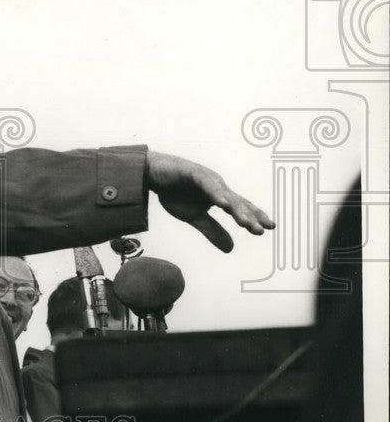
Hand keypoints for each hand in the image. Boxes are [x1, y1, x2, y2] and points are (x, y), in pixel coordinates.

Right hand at [146, 151, 274, 251]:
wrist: (151, 175)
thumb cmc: (174, 193)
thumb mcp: (193, 217)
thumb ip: (212, 230)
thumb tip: (231, 249)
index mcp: (219, 196)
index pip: (241, 207)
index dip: (255, 216)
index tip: (269, 228)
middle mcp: (218, 186)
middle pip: (237, 202)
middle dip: (249, 217)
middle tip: (261, 230)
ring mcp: (208, 178)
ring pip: (225, 195)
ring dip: (236, 209)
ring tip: (245, 222)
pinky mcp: (194, 172)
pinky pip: (207, 184)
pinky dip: (216, 194)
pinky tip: (222, 204)